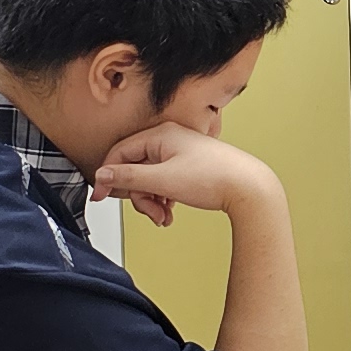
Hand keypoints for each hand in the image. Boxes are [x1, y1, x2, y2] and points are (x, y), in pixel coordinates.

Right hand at [91, 123, 279, 226]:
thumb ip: (129, 177)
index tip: (101, 196)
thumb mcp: (163, 180)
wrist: (249, 188)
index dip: (108, 176)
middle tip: (150, 211)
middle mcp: (170, 139)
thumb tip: (103, 175)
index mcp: (160, 135)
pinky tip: (170, 211)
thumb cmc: (214, 178)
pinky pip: (164, 182)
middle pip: (135, 168)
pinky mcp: (189, 166)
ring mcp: (180, 152)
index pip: (120, 152)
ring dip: (152, 200)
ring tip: (163, 215)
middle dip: (139, 195)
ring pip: (150, 178)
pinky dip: (163, 198)